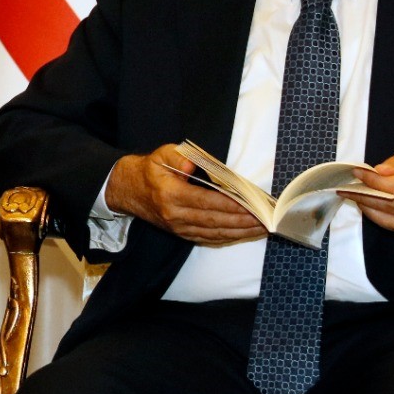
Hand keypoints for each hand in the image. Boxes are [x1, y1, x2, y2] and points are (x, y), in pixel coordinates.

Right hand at [108, 146, 264, 245]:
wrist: (128, 190)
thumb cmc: (150, 170)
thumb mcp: (162, 154)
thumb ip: (178, 157)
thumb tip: (193, 165)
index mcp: (171, 195)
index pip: (206, 202)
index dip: (231, 205)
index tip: (252, 204)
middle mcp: (175, 215)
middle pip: (215, 221)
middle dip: (243, 221)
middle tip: (266, 218)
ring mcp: (178, 228)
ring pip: (214, 233)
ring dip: (240, 232)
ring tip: (262, 228)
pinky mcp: (181, 234)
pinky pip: (208, 239)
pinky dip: (228, 238)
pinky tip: (244, 234)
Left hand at [350, 143, 393, 235]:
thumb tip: (378, 171)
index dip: (375, 182)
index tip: (358, 173)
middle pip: (392, 205)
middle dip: (365, 196)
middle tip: (347, 187)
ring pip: (390, 220)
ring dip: (368, 208)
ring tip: (353, 196)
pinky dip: (378, 217)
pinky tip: (368, 206)